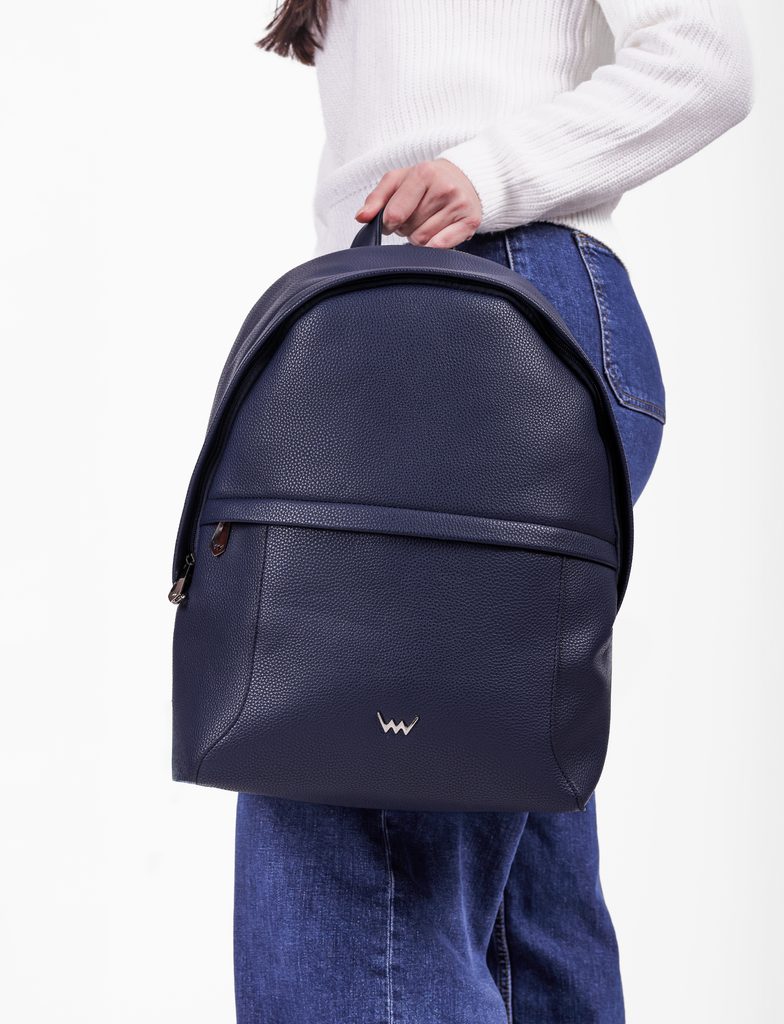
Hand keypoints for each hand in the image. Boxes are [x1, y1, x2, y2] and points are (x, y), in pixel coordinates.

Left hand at [354, 159, 481, 247]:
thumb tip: (361, 217)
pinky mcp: (470, 222)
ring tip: (426, 222)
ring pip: (423, 240)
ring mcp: (459, 205)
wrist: (465, 178)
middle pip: (410, 228)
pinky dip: (433, 246)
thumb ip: (376, 198)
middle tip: (415, 216)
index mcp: (424, 173)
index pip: (395, 213)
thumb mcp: (398, 180)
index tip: (391, 220)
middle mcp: (445, 188)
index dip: (388, 223)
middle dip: (406, 227)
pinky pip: (441, 247)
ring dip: (419, 237)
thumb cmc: (427, 181)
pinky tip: (436, 233)